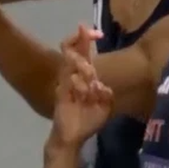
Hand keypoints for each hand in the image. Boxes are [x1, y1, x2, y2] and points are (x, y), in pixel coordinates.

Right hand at [49, 25, 111, 148]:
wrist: (72, 137)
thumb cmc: (87, 122)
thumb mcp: (104, 108)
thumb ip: (107, 95)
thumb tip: (101, 85)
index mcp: (85, 78)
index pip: (85, 54)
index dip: (87, 41)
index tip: (97, 32)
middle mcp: (74, 77)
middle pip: (73, 51)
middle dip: (80, 39)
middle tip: (84, 29)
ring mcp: (66, 83)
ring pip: (70, 63)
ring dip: (82, 64)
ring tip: (91, 75)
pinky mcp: (61, 93)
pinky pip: (68, 81)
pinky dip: (76, 82)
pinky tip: (84, 88)